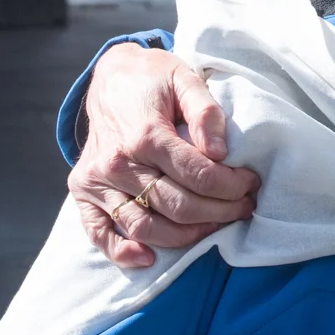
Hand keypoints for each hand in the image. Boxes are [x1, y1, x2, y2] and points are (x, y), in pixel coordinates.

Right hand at [68, 42, 259, 266]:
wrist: (110, 77)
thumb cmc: (153, 78)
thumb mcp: (184, 78)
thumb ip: (205, 112)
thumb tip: (220, 152)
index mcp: (145, 134)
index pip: (198, 175)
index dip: (231, 186)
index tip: (251, 184)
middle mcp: (118, 162)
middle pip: (177, 205)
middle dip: (220, 212)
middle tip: (243, 207)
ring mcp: (97, 180)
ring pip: (146, 226)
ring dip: (187, 235)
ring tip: (215, 225)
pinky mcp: (83, 191)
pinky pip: (99, 232)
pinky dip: (123, 252)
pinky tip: (150, 257)